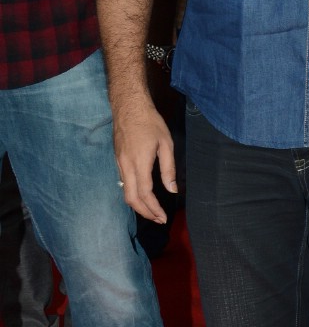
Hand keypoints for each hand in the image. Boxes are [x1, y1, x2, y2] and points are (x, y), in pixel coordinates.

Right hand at [111, 95, 176, 223]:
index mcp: (139, 163)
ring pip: (125, 192)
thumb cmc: (150, 122)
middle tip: (158, 219)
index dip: (153, 209)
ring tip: (152, 211)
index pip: (145, 194)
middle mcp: (126, 166)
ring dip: (138, 205)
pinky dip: (133, 194)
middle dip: (145, 212)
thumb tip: (172, 189)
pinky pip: (123, 183)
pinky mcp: (117, 160)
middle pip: (131, 198)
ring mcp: (119, 163)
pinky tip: (143, 196)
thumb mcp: (166, 144)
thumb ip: (168, 168)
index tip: (163, 218)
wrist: (128, 107)